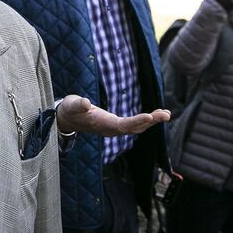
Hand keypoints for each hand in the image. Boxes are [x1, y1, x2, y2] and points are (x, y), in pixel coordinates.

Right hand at [55, 94, 170, 136]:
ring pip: (136, 127)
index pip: (122, 125)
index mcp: (102, 124)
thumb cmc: (69, 110)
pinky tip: (156, 115)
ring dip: (151, 121)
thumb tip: (86, 103)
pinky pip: (134, 125)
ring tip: (166, 114)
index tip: (150, 117)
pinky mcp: (115, 124)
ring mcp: (114, 128)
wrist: (67, 119)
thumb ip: (78, 104)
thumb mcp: (71, 105)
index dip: (136, 122)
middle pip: (133, 128)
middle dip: (150, 121)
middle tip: (166, 114)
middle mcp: (110, 129)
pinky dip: (146, 120)